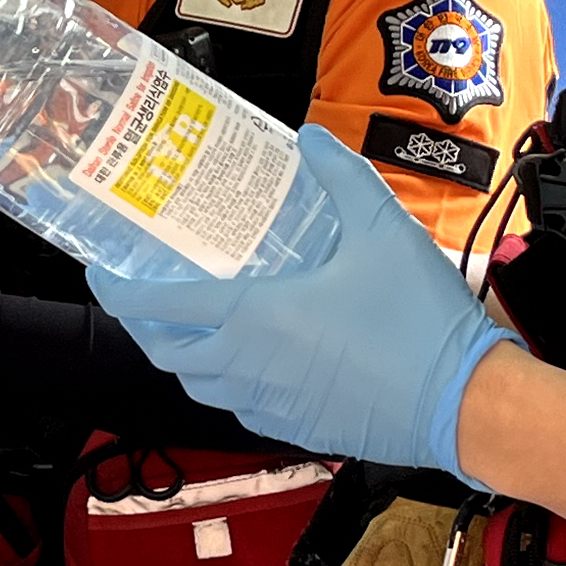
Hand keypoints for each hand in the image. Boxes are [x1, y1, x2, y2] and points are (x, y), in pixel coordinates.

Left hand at [89, 127, 511, 473]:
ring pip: (195, 384)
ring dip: (178, 355)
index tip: (101, 272)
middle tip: (141, 292)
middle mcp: (247, 367)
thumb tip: (311, 139)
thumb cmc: (421, 326)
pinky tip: (245, 358)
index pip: (158, 307)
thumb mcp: (383, 229)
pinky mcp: (294, 427)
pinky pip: (235, 405)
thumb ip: (340, 175)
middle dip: (141, 323)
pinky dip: (220, 381)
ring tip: (186, 322)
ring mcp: (268, 404)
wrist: (464, 406)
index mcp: (252, 319)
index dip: (119, 289)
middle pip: (164, 352)